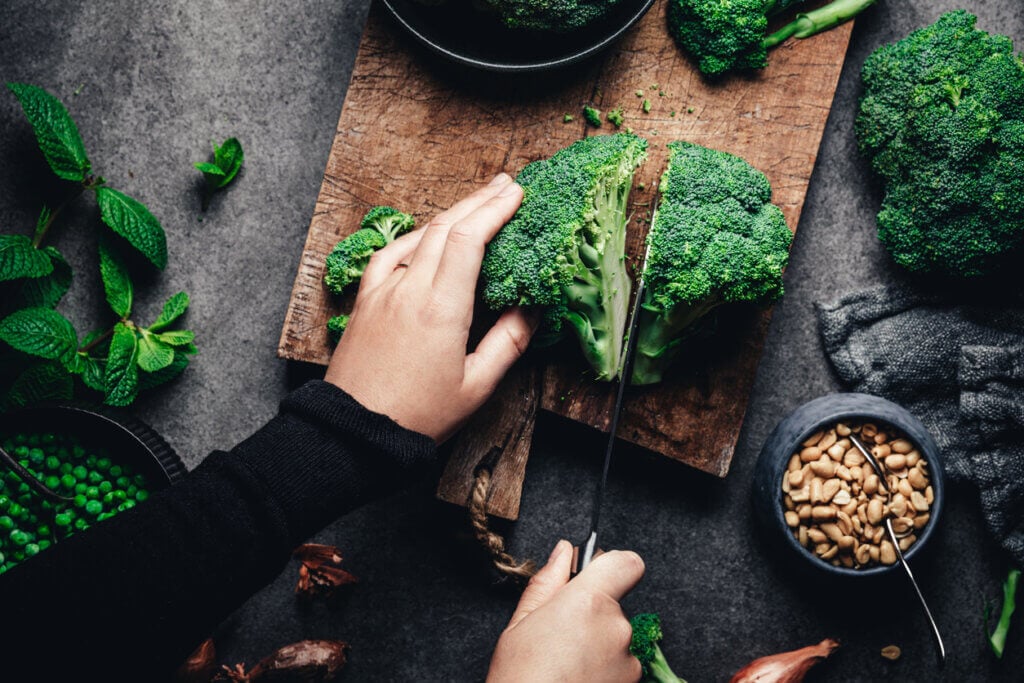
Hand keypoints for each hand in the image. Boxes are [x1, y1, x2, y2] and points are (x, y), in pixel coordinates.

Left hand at [324, 174, 534, 442]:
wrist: (354, 433)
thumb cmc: (418, 417)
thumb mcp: (476, 387)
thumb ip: (508, 342)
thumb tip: (530, 310)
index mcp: (441, 308)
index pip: (468, 239)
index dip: (495, 210)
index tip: (517, 193)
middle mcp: (409, 290)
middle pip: (445, 226)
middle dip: (479, 200)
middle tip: (507, 184)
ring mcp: (382, 292)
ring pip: (417, 235)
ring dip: (449, 214)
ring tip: (476, 204)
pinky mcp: (365, 302)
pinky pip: (389, 255)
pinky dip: (413, 237)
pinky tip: (424, 236)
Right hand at [487, 541, 644, 682]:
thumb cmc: (519, 678)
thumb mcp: (521, 623)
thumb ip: (548, 582)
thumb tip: (564, 552)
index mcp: (589, 602)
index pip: (627, 563)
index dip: (612, 567)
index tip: (595, 578)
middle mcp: (617, 628)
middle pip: (616, 606)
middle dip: (593, 616)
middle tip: (560, 638)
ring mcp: (629, 661)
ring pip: (618, 640)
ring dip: (599, 648)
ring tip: (566, 667)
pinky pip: (622, 667)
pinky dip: (604, 672)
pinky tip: (577, 681)